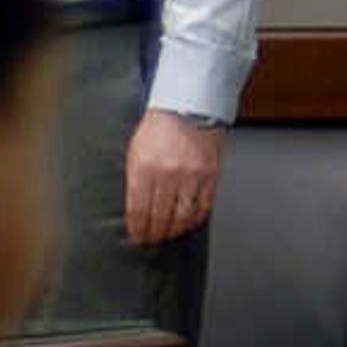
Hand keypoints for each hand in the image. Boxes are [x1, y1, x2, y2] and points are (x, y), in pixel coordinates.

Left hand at [124, 110, 224, 246]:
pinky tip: (187, 222)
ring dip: (174, 230)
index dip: (138, 229)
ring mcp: (191, 175)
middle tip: (152, 240)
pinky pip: (202, 206)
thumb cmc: (159, 127)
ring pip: (182, 216)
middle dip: (154, 233)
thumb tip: (137, 210)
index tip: (138, 237)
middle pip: (160, 217)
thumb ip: (136, 180)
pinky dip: (194, 219)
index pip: (139, 210)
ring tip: (168, 234)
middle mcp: (167, 174)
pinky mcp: (210, 175)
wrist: (189, 106)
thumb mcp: (135, 151)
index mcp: (144, 167)